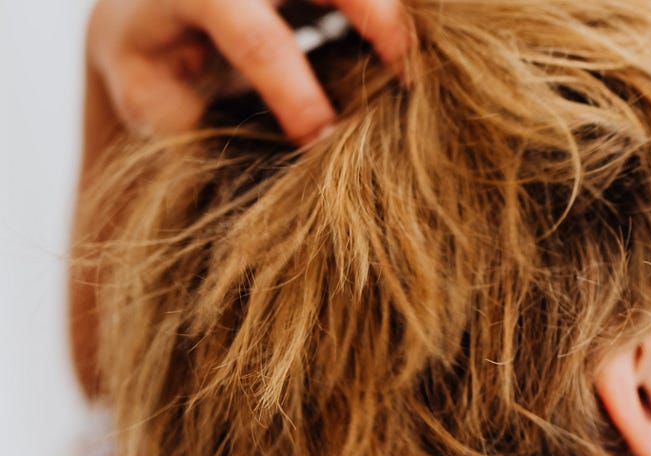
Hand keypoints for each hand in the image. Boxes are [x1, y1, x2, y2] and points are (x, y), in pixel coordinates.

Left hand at [86, 0, 412, 143]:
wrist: (148, 1)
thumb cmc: (151, 57)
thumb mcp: (146, 94)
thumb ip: (188, 121)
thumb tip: (250, 156)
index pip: (260, 40)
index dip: (298, 96)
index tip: (324, 144)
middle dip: (379, 22)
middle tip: (409, 80)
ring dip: (392, 16)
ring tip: (415, 70)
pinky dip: (386, 14)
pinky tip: (403, 54)